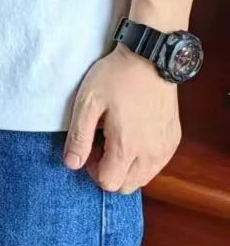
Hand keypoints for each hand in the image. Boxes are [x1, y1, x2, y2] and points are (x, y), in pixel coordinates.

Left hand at [64, 45, 181, 192]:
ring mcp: (166, 148)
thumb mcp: (87, 103)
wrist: (150, 59)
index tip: (89, 148)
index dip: (93, 170)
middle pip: (127, 186)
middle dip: (110, 172)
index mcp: (128, 147)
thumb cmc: (115, 77)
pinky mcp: (174, 140)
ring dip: (127, 168)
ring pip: (144, 178)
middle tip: (100, 144)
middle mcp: (152, 154)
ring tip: (115, 138)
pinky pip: (157, 164)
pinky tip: (133, 134)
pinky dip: (143, 159)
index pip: (109, 183)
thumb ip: (79, 137)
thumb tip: (72, 164)